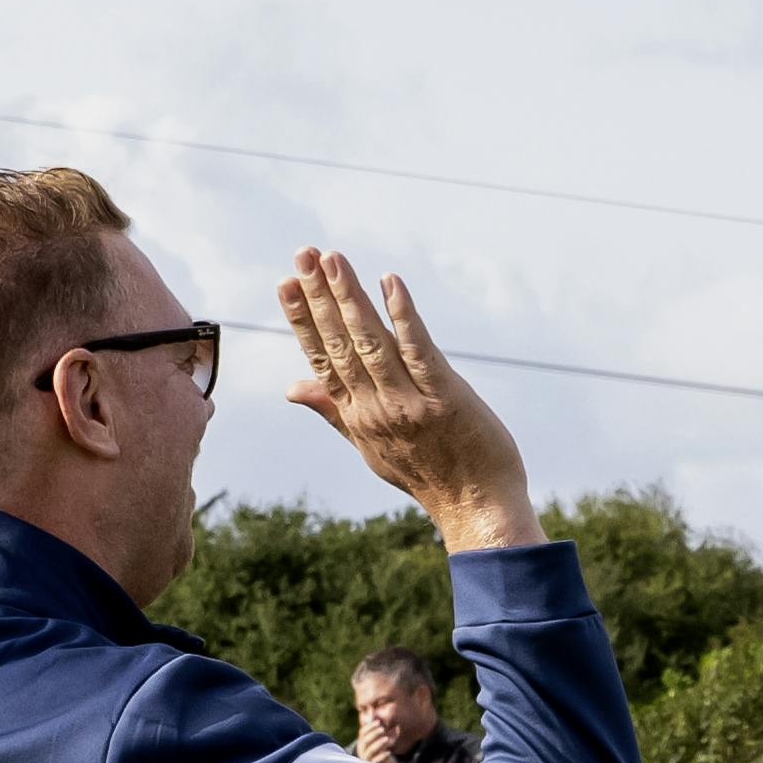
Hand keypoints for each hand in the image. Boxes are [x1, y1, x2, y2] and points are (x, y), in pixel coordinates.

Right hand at [276, 250, 536, 552]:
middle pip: (339, 344)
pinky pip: (419, 350)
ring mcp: (408, 402)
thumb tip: (291, 387)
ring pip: (371, 342)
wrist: (477, 508)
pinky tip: (390, 282)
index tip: (286, 282)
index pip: (321, 359)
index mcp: (357, 415)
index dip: (302, 319)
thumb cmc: (427, 474)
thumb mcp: (370, 445)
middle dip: (319, 297)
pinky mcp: (444, 397)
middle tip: (302, 253)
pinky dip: (403, 315)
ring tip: (333, 258)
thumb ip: (333, 409)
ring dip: (350, 297)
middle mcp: (375, 407)